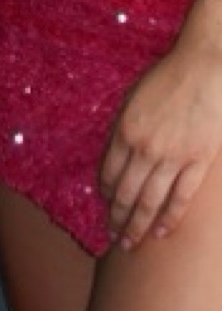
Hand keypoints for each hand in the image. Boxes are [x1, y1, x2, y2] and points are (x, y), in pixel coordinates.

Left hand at [100, 40, 221, 249]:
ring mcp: (173, 157)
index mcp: (125, 131)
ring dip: (138, 225)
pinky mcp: (198, 160)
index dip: (106, 193)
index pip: (108, 173)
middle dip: (117, 218)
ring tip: (130, 242)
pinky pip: (181, 196)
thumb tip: (116, 154)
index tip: (105, 205)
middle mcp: (145, 149)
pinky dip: (169, 217)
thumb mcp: (133, 99)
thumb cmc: (168, 78)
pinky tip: (161, 233)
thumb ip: (124, 128)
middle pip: (126, 193)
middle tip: (113, 237)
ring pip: (150, 201)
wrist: (206, 68)